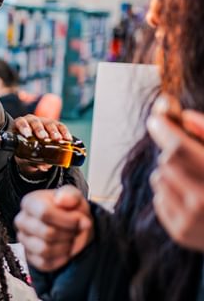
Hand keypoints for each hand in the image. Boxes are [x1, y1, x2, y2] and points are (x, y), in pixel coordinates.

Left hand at [14, 114, 73, 175]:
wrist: (34, 145)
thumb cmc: (25, 148)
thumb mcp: (23, 153)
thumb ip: (30, 160)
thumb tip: (42, 166)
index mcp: (20, 125)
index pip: (20, 123)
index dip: (24, 127)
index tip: (27, 135)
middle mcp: (32, 121)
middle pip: (35, 122)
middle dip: (40, 130)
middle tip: (44, 137)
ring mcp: (44, 121)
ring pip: (49, 123)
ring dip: (53, 131)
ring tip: (57, 139)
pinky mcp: (55, 124)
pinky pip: (60, 126)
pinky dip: (64, 132)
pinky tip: (67, 138)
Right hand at [14, 185, 92, 271]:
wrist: (70, 226)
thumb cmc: (69, 210)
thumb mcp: (74, 197)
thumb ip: (70, 195)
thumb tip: (61, 199)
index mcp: (30, 202)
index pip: (45, 213)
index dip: (67, 219)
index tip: (81, 220)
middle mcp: (22, 220)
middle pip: (47, 233)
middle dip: (69, 234)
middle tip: (77, 230)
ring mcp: (24, 239)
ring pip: (45, 250)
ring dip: (66, 247)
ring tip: (71, 239)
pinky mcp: (29, 256)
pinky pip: (45, 263)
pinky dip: (61, 259)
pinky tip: (66, 249)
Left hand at [147, 102, 203, 250]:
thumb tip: (185, 117)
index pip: (179, 148)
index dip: (165, 130)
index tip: (156, 120)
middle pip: (166, 161)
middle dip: (173, 153)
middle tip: (184, 153)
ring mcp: (191, 220)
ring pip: (158, 179)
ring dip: (169, 173)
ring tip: (193, 180)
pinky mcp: (180, 233)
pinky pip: (159, 199)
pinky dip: (169, 194)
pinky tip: (191, 199)